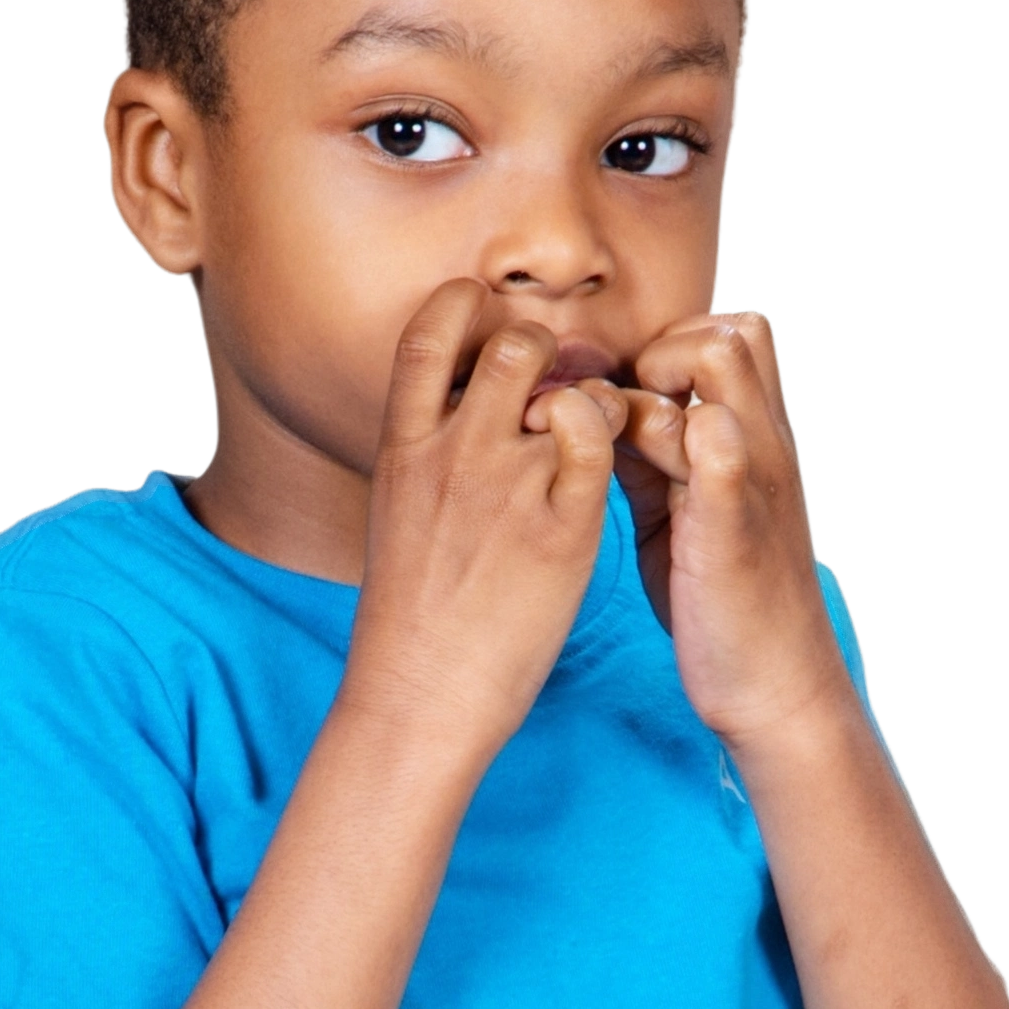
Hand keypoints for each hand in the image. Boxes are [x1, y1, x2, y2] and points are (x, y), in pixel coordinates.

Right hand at [340, 280, 627, 774]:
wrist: (417, 699)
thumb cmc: (408, 622)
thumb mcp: (398, 517)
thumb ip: (430, 458)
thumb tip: (464, 418)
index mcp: (402, 448)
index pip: (427, 334)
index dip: (463, 309)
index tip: (487, 327)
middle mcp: (454, 452)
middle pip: (511, 344)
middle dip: (544, 349)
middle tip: (556, 390)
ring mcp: (509, 488)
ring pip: (568, 386)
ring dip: (587, 394)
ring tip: (586, 437)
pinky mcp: (562, 531)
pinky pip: (600, 444)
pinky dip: (610, 438)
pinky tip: (603, 473)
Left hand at [615, 307, 851, 750]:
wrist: (777, 689)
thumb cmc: (724, 605)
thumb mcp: (683, 513)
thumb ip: (652, 459)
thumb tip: (600, 415)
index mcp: (754, 441)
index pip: (729, 334)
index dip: (670, 348)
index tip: (626, 408)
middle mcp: (764, 442)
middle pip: (730, 325)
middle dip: (661, 350)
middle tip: (619, 420)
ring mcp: (753, 474)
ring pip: (719, 357)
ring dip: (654, 386)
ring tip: (617, 451)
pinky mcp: (732, 518)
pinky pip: (709, 437)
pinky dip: (659, 436)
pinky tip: (607, 473)